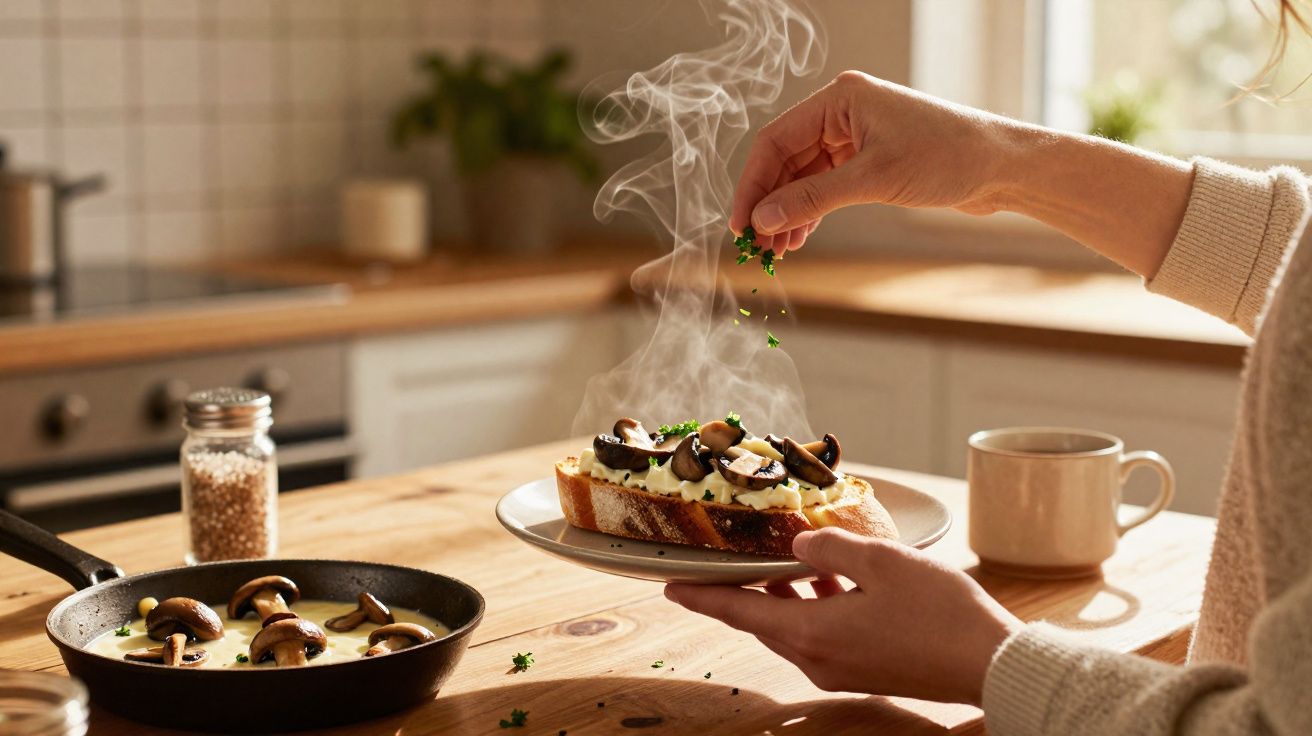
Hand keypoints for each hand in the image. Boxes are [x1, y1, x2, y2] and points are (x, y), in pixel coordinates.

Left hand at [664, 528, 1020, 704]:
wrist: (991, 663)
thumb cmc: (940, 613)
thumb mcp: (882, 562)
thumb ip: (831, 547)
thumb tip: (799, 544)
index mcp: (812, 633)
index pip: (738, 611)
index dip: (701, 596)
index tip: (669, 586)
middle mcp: (817, 658)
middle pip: (762, 619)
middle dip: (740, 590)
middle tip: (719, 562)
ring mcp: (840, 668)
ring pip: (792, 626)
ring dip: (780, 593)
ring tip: (772, 558)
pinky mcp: (862, 669)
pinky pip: (820, 633)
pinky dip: (812, 604)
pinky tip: (827, 576)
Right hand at [730, 71, 1018, 254]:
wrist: (1002, 166)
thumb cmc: (949, 157)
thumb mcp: (873, 179)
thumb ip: (813, 198)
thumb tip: (764, 219)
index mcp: (840, 99)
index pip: (775, 141)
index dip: (753, 185)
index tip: (741, 224)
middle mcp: (843, 113)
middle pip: (785, 160)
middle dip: (771, 204)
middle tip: (757, 245)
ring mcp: (855, 135)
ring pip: (803, 176)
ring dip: (788, 212)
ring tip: (778, 249)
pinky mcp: (869, 159)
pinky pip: (824, 185)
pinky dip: (811, 211)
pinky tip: (800, 237)